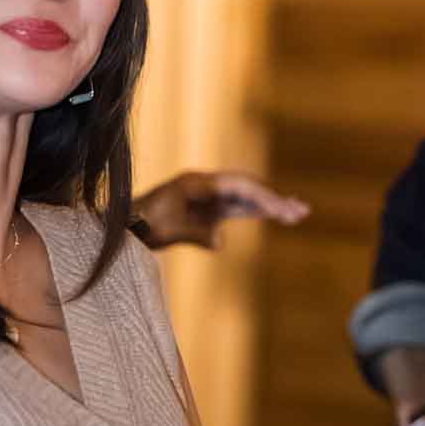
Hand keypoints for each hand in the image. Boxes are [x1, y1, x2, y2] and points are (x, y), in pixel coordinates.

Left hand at [134, 170, 308, 250]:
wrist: (124, 226)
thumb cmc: (141, 224)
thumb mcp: (168, 230)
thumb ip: (195, 233)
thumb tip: (220, 241)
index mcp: (197, 183)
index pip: (237, 186)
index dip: (261, 197)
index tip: (280, 209)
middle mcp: (206, 186)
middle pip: (247, 188)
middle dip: (274, 199)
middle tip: (300, 211)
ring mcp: (208, 198)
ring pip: (246, 199)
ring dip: (270, 206)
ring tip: (297, 214)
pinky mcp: (207, 211)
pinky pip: (237, 210)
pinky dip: (256, 213)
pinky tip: (275, 217)